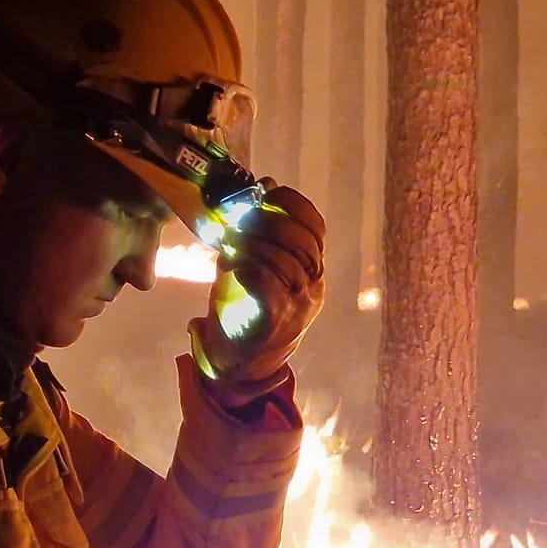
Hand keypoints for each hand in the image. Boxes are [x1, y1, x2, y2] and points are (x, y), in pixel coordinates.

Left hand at [188, 180, 325, 390]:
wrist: (241, 362)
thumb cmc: (247, 307)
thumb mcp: (257, 263)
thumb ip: (262, 229)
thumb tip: (266, 185)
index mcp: (312, 270)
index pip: (315, 229)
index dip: (293, 206)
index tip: (267, 194)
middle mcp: (312, 288)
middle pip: (302, 244)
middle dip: (269, 224)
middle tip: (241, 220)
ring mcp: (298, 308)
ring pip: (286, 264)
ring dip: (255, 246)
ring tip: (231, 242)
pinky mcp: (275, 324)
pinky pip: (270, 292)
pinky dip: (251, 273)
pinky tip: (233, 266)